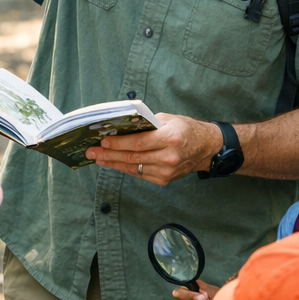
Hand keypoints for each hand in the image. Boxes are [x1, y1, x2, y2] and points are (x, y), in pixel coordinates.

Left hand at [85, 114, 222, 184]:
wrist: (206, 148)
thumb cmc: (186, 129)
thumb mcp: (168, 119)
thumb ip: (147, 124)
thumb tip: (121, 128)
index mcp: (171, 138)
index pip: (139, 143)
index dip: (119, 143)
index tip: (103, 141)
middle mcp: (169, 157)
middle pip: (133, 157)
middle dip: (109, 154)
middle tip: (91, 152)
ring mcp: (167, 171)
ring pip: (134, 168)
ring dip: (113, 163)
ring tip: (97, 158)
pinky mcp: (165, 180)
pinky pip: (140, 174)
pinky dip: (126, 168)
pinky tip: (113, 163)